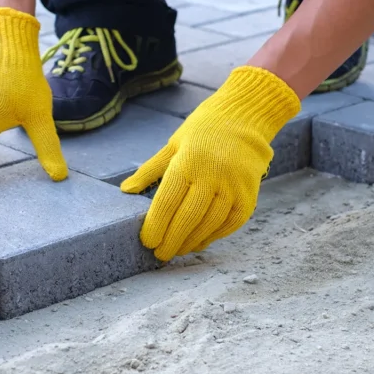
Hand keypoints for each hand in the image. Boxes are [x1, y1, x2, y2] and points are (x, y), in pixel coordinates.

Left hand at [120, 66, 300, 260]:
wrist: (245, 119)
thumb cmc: (202, 131)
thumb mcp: (172, 145)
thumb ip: (149, 170)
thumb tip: (125, 190)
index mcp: (188, 162)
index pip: (167, 202)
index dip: (155, 226)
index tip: (146, 241)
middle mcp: (212, 175)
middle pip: (187, 218)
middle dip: (171, 241)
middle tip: (160, 254)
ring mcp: (233, 187)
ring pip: (209, 225)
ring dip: (191, 242)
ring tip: (177, 251)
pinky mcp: (249, 196)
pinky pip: (229, 224)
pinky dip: (213, 236)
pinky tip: (200, 242)